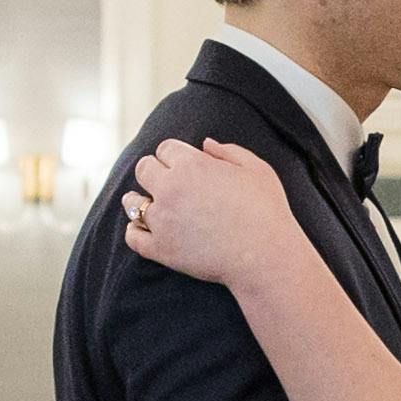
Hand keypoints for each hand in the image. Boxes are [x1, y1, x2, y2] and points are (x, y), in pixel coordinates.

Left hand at [118, 138, 310, 289]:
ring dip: (138, 200)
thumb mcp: (256, 170)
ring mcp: (163, 220)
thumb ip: (229, 152)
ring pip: (132, 202)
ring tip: (146, 204)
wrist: (265, 256)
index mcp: (192, 165)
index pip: (164, 149)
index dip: (173, 155)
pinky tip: (142, 229)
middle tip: (163, 181)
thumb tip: (204, 144)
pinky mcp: (161, 249)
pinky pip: (133, 237)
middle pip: (144, 169)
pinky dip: (134, 231)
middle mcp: (171, 188)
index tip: (181, 164)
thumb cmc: (267, 211)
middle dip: (153, 171)